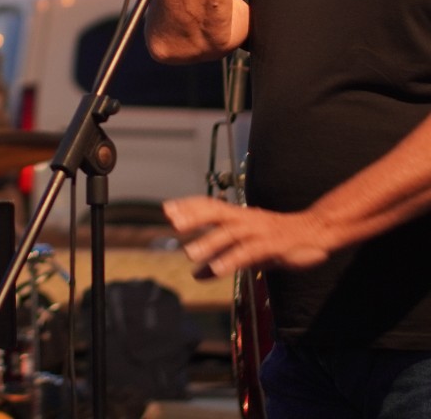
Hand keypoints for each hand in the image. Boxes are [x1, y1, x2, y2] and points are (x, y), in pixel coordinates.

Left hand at [163, 196, 330, 277]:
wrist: (314, 232)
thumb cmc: (275, 238)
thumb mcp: (246, 249)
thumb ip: (220, 258)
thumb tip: (195, 274)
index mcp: (238, 215)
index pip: (209, 204)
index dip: (188, 205)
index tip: (166, 209)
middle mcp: (245, 218)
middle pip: (215, 212)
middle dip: (193, 216)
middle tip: (172, 223)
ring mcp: (258, 231)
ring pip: (230, 233)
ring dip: (209, 243)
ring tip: (189, 254)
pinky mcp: (271, 245)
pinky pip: (248, 253)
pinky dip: (230, 260)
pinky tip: (215, 270)